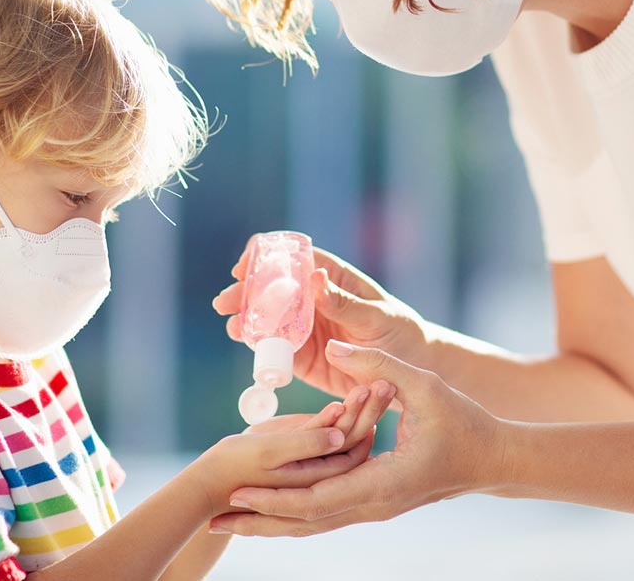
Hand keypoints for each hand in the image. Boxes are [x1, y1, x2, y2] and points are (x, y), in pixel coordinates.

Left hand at [210, 342, 502, 537]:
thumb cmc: (466, 423)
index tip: (239, 494)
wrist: (494, 460)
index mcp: (385, 483)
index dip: (276, 498)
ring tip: (228, 525)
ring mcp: (374, 508)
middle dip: (259, 523)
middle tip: (215, 522)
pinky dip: (294, 516)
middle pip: (307, 523)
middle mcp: (375, 504)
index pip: (319, 499)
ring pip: (314, 525)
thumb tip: (336, 344)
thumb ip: (379, 365)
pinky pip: (326, 514)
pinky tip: (269, 512)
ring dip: (271, 525)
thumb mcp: (426, 386)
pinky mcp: (374, 501)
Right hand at [212, 241, 428, 398]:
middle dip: (246, 292)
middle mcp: (314, 301)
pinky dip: (259, 347)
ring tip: (233, 327)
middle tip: (225, 301)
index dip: (266, 258)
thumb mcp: (377, 317)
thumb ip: (345, 303)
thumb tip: (315, 278)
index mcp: (333, 280)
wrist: (408, 376)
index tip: (244, 264)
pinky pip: (277, 350)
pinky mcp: (304, 358)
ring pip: (268, 319)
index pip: (295, 259)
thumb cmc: (400, 335)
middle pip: (272, 290)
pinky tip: (246, 344)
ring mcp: (307, 329)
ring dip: (247, 320)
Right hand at [245, 381, 395, 463]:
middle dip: (371, 408)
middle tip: (385, 378)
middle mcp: (323, 469)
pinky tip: (354, 392)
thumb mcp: (269, 452)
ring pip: (347, 432)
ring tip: (375, 379)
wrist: (212, 482)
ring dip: (361, 407)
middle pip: (356, 437)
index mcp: (320, 476)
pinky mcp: (304, 447)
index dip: (368, 416)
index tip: (377, 385)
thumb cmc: (235, 466)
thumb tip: (341, 435)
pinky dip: (343, 410)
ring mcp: (315, 458)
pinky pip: (330, 429)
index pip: (356, 445)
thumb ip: (306, 444)